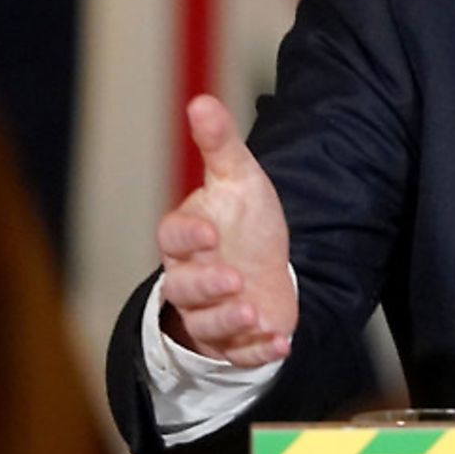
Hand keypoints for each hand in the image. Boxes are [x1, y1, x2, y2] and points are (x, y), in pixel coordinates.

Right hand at [155, 95, 295, 365]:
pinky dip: (259, 351)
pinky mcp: (236, 341)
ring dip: (230, 321)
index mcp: (186, 238)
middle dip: (207, 286)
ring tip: (255, 311)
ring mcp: (211, 313)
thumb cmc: (242, 221)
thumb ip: (220, 144)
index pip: (173, 238)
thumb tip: (201, 100)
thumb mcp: (239, 178)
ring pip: (207, 324)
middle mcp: (190, 279)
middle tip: (234, 280)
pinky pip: (239, 353)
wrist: (263, 266)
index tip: (210, 233)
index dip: (188, 238)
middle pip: (184, 288)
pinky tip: (281, 343)